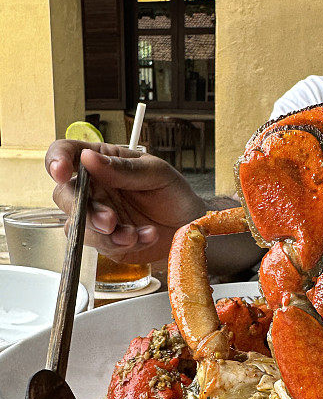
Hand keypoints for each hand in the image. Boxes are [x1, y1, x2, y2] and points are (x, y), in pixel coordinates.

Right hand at [46, 141, 205, 262]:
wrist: (190, 228)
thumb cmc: (175, 194)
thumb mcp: (156, 174)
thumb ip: (123, 168)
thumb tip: (89, 158)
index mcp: (102, 161)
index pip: (67, 153)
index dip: (56, 160)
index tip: (62, 172)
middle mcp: (94, 188)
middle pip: (64, 195)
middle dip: (83, 211)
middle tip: (109, 220)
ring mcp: (98, 216)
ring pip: (76, 226)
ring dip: (105, 233)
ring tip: (134, 234)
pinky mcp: (105, 242)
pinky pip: (100, 245)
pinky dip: (122, 243)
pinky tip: (144, 236)